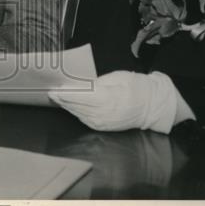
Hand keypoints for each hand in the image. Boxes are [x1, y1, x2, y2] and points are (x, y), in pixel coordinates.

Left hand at [49, 70, 182, 133]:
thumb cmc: (136, 86)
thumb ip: (98, 83)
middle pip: (80, 107)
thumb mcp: (117, 78)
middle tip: (52, 93)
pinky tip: (70, 108)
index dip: (68, 94)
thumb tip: (81, 85)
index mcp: (111, 98)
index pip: (83, 97)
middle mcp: (107, 114)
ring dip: (68, 108)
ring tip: (58, 99)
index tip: (56, 89)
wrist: (152, 105)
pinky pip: (87, 121)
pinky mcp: (106, 127)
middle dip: (64, 100)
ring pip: (81, 115)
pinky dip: (77, 114)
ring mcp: (106, 123)